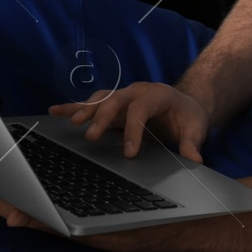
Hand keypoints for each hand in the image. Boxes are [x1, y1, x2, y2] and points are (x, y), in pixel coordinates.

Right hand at [49, 82, 209, 162]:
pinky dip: (73, 107)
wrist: (185, 105)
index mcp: (158, 94)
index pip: (141, 109)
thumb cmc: (188, 117)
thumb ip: (192, 144)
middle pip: (116, 100)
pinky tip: (56, 112)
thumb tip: (195, 161)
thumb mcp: (195, 129)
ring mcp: (123, 96)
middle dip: (102, 117)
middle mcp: (137, 91)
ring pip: (101, 99)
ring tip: (72, 123)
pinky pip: (91, 103)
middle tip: (91, 136)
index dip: (133, 129)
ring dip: (86, 110)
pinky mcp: (113, 104)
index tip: (128, 153)